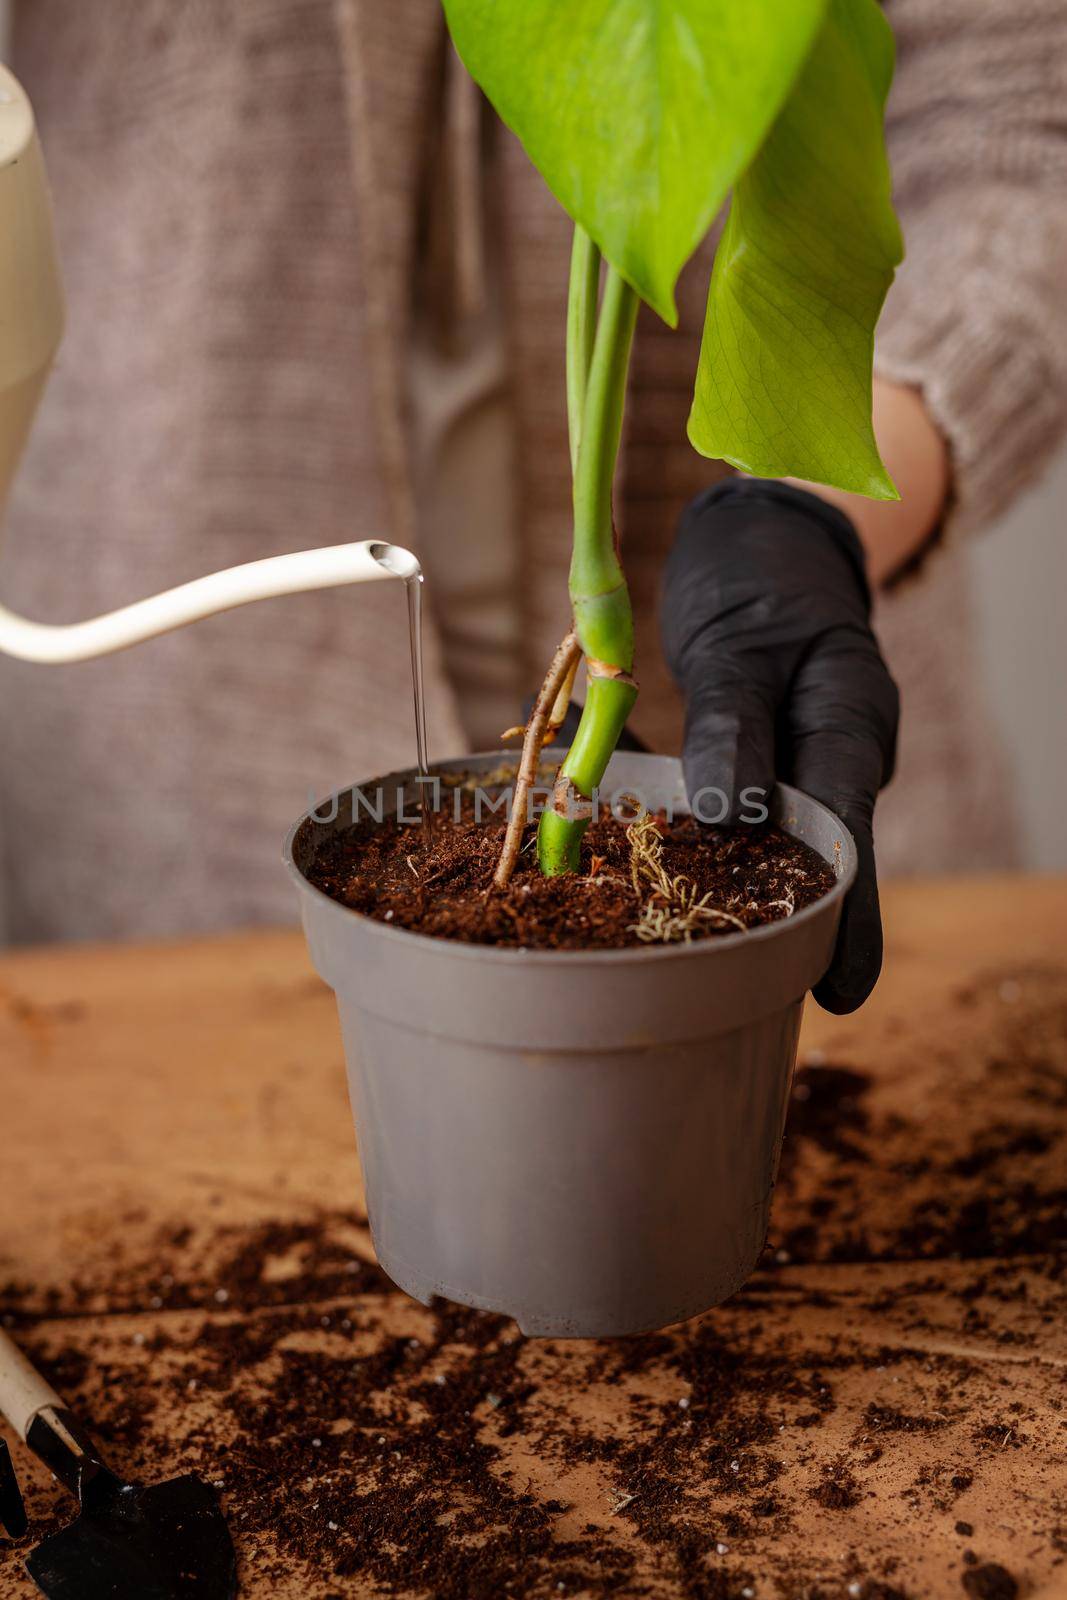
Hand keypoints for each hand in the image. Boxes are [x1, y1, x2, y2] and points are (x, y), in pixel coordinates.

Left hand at [660, 478, 899, 1013]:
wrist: (751, 535)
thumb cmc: (755, 574)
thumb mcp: (742, 640)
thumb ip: (732, 720)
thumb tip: (729, 815)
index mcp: (847, 725)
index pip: (850, 839)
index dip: (846, 919)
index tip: (839, 989)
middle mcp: (822, 756)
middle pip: (807, 857)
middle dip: (781, 925)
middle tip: (748, 996)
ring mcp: (782, 762)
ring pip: (751, 841)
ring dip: (711, 884)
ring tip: (668, 944)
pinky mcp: (738, 760)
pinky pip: (704, 805)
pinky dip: (659, 818)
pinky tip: (599, 830)